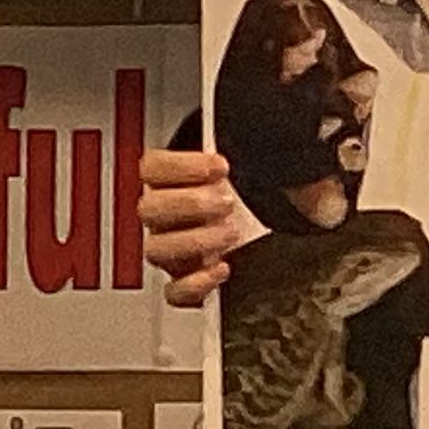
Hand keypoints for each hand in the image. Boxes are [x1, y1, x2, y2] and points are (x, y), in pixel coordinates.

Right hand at [141, 148, 265, 306]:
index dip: (182, 166)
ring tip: (229, 233)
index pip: (152, 167)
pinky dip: (195, 284)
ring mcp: (170, 248)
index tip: (220, 166)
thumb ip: (252, 149)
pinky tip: (220, 268)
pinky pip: (175, 290)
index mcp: (168, 179)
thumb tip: (278, 138)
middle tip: (226, 202)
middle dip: (191, 204)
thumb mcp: (249, 161)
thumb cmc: (247, 187)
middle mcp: (163, 214)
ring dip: (194, 240)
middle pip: (150, 208)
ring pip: (157, 249)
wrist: (259, 219)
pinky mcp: (184, 278)